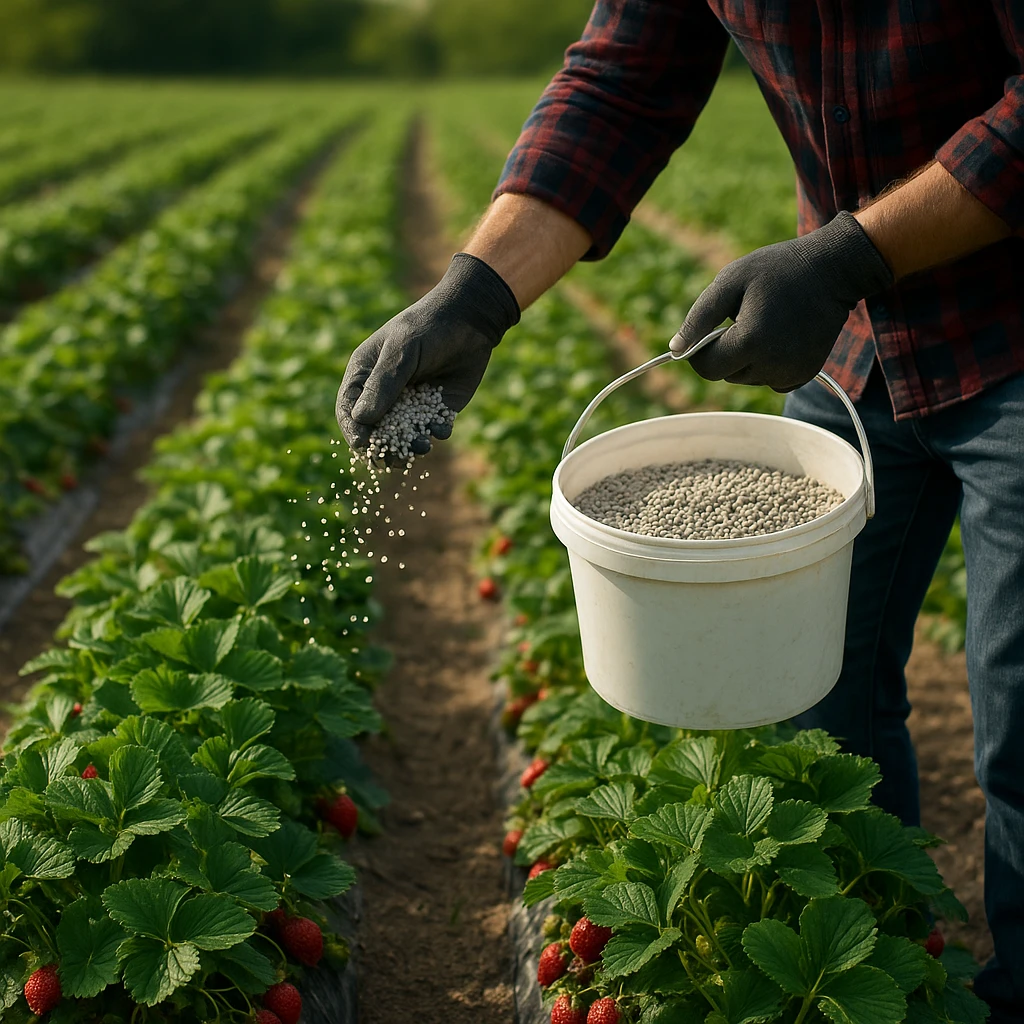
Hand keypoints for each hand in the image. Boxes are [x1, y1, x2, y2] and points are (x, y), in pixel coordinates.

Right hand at [336, 252, 519, 453]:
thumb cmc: (428, 328)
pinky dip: (435, 434)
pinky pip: (432, 430)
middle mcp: (384, 394)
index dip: (354, 430)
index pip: (349, 410)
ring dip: (409, 447)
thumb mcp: (401, 352)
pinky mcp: (436, 410)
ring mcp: (410, 403)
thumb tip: (362, 419)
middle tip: (395, 458)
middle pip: (374, 431)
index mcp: (364, 376)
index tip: (364, 445)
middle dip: (383, 447)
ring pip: (402, 436)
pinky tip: (441, 428)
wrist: (470, 321)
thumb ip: (384, 384)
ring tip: (422, 445)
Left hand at [670, 212, 891, 391]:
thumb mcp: (730, 281)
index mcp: (751, 341)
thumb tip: (675, 350)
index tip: (709, 331)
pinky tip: (781, 336)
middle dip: (726, 351)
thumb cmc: (777, 269)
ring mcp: (792, 373)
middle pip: (727, 374)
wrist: (834, 270)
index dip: (700, 352)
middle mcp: (773, 365)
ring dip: (747, 357)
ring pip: (748, 378)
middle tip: (745, 317)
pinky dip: (767, 363)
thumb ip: (699, 317)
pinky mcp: (804, 375)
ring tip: (766, 322)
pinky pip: (769, 379)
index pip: (707, 369)